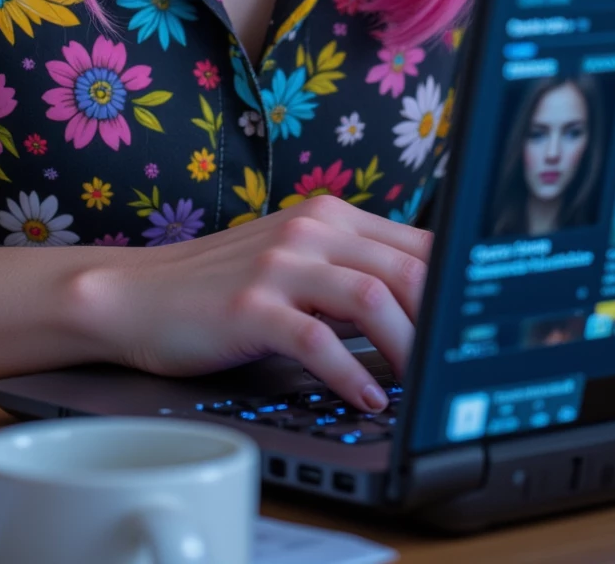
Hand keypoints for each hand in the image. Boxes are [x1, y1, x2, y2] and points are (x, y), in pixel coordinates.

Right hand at [80, 195, 431, 411]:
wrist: (139, 294)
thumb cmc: (221, 286)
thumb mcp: (295, 262)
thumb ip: (352, 273)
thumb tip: (422, 311)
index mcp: (329, 216)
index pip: (416, 243)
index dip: (455, 286)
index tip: (475, 327)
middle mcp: (310, 229)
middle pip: (406, 268)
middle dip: (441, 321)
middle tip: (455, 363)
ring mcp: (280, 264)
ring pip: (372, 297)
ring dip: (405, 346)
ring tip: (419, 384)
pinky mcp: (252, 305)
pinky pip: (317, 340)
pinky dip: (350, 374)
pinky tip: (365, 398)